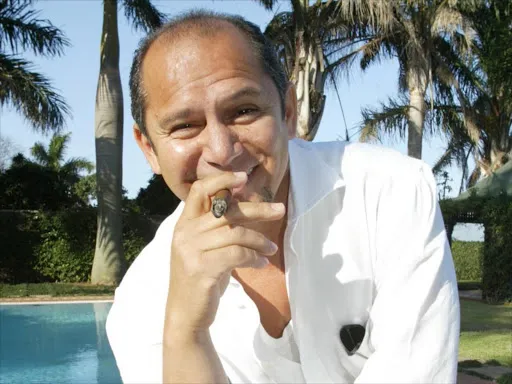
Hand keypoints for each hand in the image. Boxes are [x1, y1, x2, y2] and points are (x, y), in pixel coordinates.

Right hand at [165, 171, 285, 333]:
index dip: (221, 180)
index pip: (200, 191)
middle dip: (257, 209)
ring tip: (271, 249)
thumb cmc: (201, 278)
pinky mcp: (202, 269)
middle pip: (227, 211)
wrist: (186, 314)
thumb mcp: (205, 248)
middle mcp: (185, 233)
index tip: (243, 177)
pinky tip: (261, 264)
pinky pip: (237, 254)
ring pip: (235, 233)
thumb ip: (218, 229)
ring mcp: (191, 251)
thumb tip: (248, 209)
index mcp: (184, 224)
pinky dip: (254, 257)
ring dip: (259, 240)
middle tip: (280, 209)